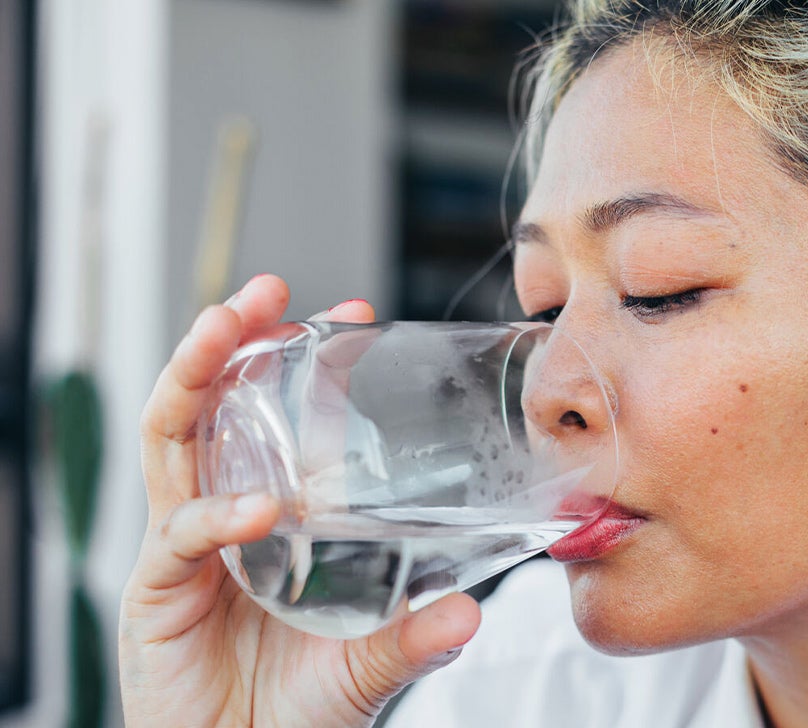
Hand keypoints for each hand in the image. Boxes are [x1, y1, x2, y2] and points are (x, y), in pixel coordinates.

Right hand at [119, 275, 480, 726]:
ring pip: (172, 442)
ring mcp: (185, 548)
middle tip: (263, 293)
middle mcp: (221, 517)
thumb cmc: (291, 709)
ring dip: (194, 379)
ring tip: (222, 329)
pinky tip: (260, 506)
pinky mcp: (157, 591)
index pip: (278, 420)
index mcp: (269, 517)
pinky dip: (218, 513)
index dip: (305, 365)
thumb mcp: (365, 664)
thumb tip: (472, 613)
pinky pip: (180, 536)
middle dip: (229, 342)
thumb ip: (411, 639)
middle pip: (209, 408)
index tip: (352, 314)